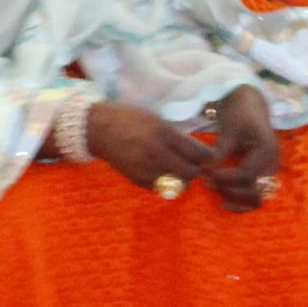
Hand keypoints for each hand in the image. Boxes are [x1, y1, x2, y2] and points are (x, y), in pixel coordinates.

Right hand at [85, 101, 219, 199]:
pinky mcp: (138, 180)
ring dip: (182, 179)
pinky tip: (161, 172)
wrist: (99, 129)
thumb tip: (197, 151)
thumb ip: (176, 136)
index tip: (208, 155)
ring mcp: (147, 168)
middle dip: (196, 169)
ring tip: (178, 169)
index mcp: (164, 133)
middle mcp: (157, 153)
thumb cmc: (130, 118)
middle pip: (191, 172)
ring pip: (178, 184)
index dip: (208, 156)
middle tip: (194, 164)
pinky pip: (161, 187)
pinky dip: (166, 182)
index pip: (197, 152)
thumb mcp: (157, 119)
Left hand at [199, 86, 279, 211]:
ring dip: (236, 200)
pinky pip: (254, 196)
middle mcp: (272, 164)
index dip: (225, 178)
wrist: (250, 104)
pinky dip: (240, 201)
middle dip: (230, 191)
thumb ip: (220, 150)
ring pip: (256, 199)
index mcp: (266, 150)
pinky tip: (223, 200)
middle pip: (255, 192)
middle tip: (208, 182)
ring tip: (215, 191)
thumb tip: (207, 169)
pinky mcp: (263, 175)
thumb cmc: (240, 113)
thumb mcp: (229, 129)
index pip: (246, 175)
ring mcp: (269, 172)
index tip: (206, 174)